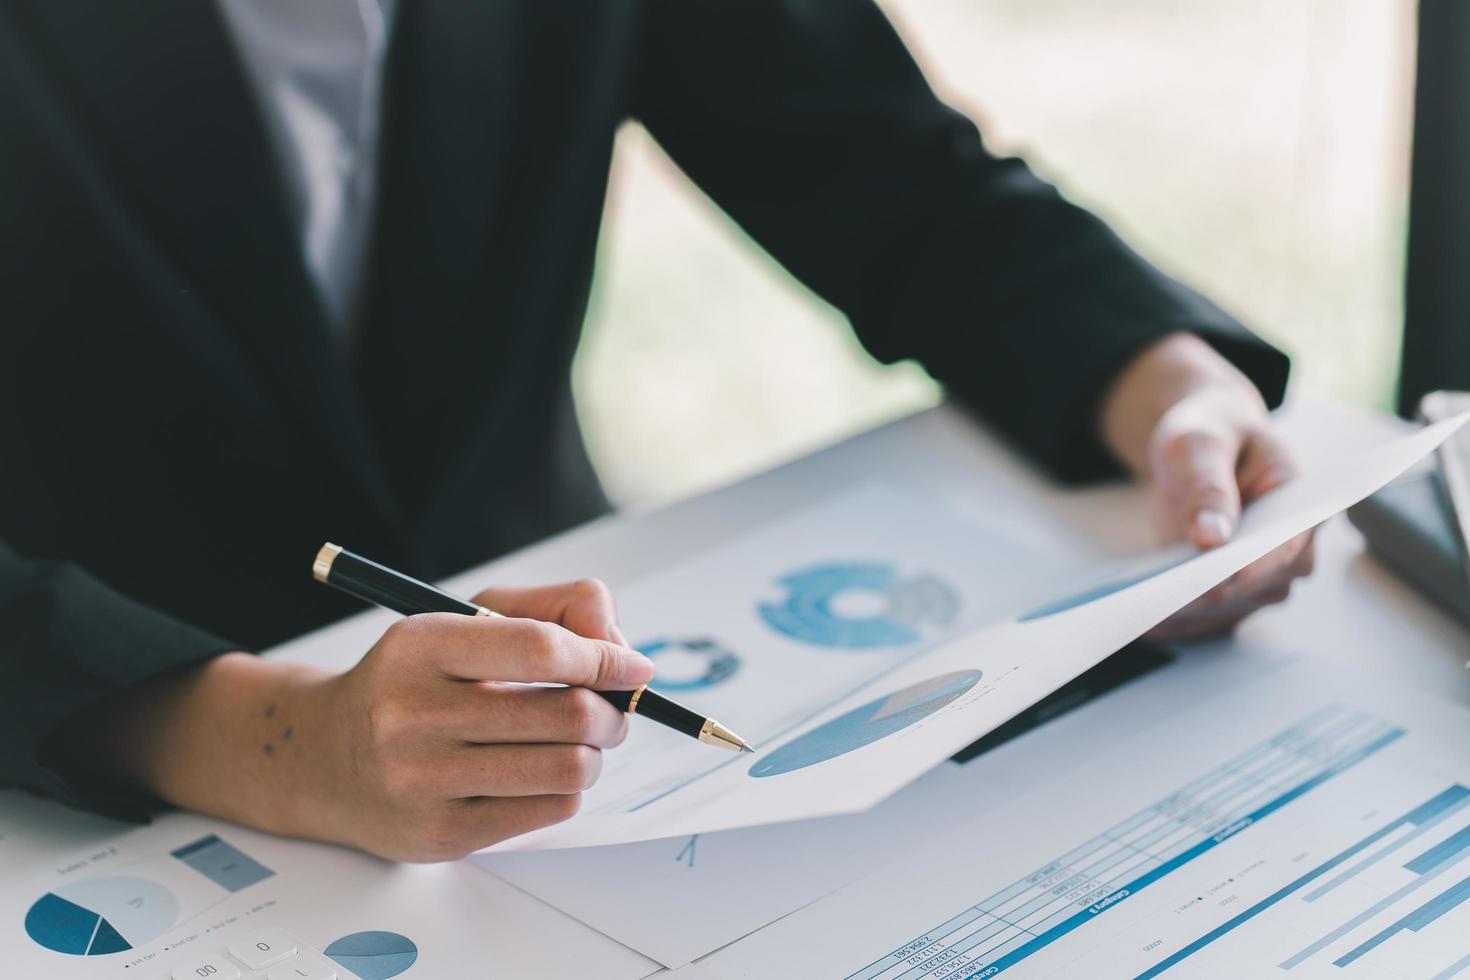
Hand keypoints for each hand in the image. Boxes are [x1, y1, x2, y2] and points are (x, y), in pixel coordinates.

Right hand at [54, 579, 652, 861]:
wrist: (323, 759)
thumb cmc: (412, 682)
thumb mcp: (464, 621)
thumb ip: (550, 610)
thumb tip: (618, 642)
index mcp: (421, 647)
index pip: (540, 648)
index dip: (604, 658)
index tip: (632, 667)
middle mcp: (414, 714)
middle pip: (566, 714)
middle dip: (611, 711)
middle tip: (612, 710)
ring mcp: (425, 780)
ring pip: (568, 767)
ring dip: (595, 754)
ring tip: (582, 742)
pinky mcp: (442, 834)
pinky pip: (550, 810)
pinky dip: (568, 788)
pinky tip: (546, 772)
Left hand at [1101, 333, 1314, 639]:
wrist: (1204, 446)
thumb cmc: (1212, 434)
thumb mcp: (1202, 443)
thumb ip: (1208, 485)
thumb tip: (1212, 537)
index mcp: (1304, 509)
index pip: (1274, 554)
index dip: (1235, 572)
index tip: (1193, 586)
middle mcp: (1291, 553)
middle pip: (1246, 591)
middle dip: (1196, 599)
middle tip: (1144, 605)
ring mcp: (1261, 579)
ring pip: (1223, 613)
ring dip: (1179, 616)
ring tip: (1130, 613)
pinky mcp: (1230, 592)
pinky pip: (1203, 618)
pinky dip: (1171, 620)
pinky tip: (1135, 618)